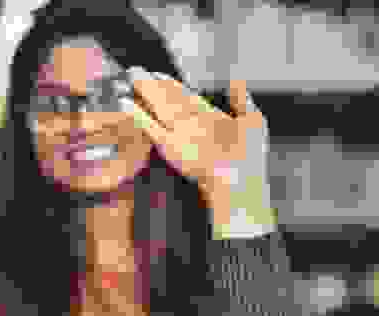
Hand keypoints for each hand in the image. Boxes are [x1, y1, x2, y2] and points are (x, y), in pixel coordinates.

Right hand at [125, 69, 276, 237]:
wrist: (240, 182)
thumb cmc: (249, 156)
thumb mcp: (252, 121)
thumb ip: (242, 99)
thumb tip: (235, 80)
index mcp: (209, 117)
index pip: (185, 95)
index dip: (170, 83)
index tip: (158, 73)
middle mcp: (192, 124)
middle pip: (167, 99)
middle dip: (151, 85)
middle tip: (134, 70)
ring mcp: (180, 134)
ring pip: (158, 108)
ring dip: (144, 93)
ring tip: (130, 77)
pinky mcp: (170, 146)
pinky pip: (151, 127)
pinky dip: (138, 116)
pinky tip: (126, 104)